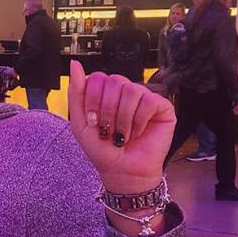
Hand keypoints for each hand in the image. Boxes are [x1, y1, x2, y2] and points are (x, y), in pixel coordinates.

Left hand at [69, 62, 175, 193]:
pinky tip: (138, 132)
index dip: (93, 100)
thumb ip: (76, 92)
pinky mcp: (162, 107)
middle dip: (108, 110)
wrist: (122, 171)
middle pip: (114, 81)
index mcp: (106, 93)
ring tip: (123, 135)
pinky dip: (139, 120)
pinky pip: (149, 100)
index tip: (94, 122)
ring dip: (123, 118)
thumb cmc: (102, 149)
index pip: (97, 77)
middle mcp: (126, 92)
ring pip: (132, 90)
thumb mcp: (80, 122)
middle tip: (109, 130)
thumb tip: (74, 64)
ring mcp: (144, 98)